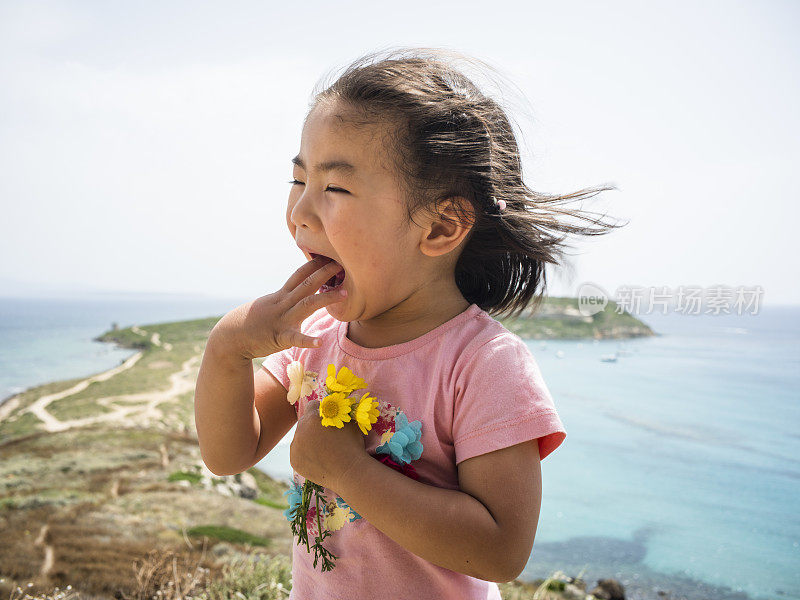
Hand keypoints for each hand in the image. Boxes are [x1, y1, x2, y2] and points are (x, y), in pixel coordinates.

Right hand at [209, 255, 346, 359]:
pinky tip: (319, 342)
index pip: (300, 275)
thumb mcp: (271, 304)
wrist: (231, 336)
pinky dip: (307, 340)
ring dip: (326, 299)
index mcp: (281, 295)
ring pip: (306, 305)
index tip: (331, 254)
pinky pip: (294, 338)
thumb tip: (303, 291)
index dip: (315, 264)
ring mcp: (281, 319)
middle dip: (325, 273)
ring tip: (345, 295)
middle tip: (343, 265)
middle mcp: (283, 303)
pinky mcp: (279, 337)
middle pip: (306, 284)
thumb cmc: (254, 321)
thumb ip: (288, 297)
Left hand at [290, 398, 367, 493]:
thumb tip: (342, 401)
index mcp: (312, 417)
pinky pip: (298, 453)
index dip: (321, 410)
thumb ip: (340, 410)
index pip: (312, 406)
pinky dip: (306, 454)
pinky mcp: (294, 461)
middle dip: (314, 425)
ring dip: (308, 439)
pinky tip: (318, 458)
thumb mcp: (349, 421)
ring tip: (323, 448)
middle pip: (304, 422)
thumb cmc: (352, 444)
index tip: (328, 417)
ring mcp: (295, 447)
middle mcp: (300, 430)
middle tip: (326, 434)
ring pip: (300, 438)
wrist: (350, 471)